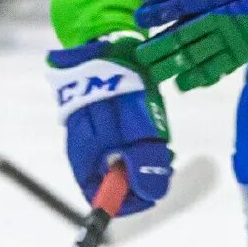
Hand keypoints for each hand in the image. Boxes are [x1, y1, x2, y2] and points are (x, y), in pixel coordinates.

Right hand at [46, 34, 173, 215]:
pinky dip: (137, 141)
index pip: (100, 197)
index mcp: (84, 157)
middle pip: (113, 181)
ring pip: (119, 161)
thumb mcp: (140, 130)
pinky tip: (150, 126)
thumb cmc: (122, 88)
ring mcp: (90, 134)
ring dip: (143, 157)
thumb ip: (144, 164)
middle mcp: (82, 149)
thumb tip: (151, 195)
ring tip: (161, 141)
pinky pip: (119, 142)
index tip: (154, 192)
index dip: (129, 202)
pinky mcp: (99, 119)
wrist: (109, 43)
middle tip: (165, 161)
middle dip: (141, 177)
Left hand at [133, 0, 247, 92]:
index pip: (178, 4)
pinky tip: (183, 84)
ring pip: (197, 54)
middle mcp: (222, 15)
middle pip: (182, 35)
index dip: (157, 12)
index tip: (139, 18)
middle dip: (159, 47)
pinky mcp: (244, 50)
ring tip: (154, 72)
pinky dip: (199, 77)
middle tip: (139, 54)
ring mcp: (233, 35)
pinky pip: (219, 68)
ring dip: (173, 65)